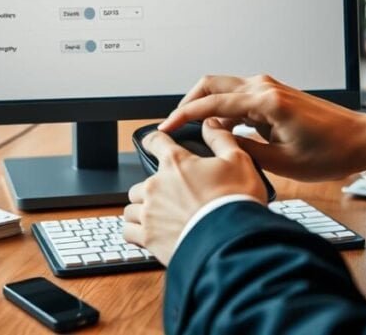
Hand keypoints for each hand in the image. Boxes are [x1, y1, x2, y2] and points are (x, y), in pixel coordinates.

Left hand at [122, 119, 267, 265]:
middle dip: (151, 188)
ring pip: (131, 207)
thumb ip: (221, 139)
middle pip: (140, 182)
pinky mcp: (148, 238)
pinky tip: (147, 233)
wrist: (232, 242)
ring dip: (141, 210)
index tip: (152, 143)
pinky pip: (127, 231)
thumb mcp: (238, 162)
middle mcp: (155, 185)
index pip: (154, 141)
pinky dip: (135, 232)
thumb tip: (210, 124)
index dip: (153, 140)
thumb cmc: (235, 201)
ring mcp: (149, 212)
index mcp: (175, 162)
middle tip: (169, 197)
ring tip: (157, 217)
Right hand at [159, 74, 365, 181]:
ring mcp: (270, 87)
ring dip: (206, 106)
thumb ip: (241, 147)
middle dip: (188, 103)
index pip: (211, 102)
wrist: (361, 140)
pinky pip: (238, 94)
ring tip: (194, 133)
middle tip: (174, 126)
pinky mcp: (274, 93)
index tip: (165, 127)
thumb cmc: (330, 153)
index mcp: (266, 102)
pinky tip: (220, 130)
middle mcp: (265, 87)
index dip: (183, 115)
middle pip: (210, 83)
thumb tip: (214, 137)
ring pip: (223, 87)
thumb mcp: (281, 161)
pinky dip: (223, 108)